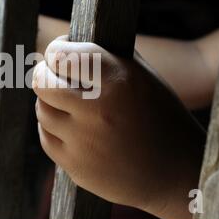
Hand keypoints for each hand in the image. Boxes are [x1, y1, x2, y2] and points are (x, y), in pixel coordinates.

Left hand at [33, 36, 204, 218]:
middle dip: (45, 74)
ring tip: (70, 104)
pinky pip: (46, 138)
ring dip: (51, 103)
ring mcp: (84, 142)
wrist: (177, 173)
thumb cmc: (160, 117)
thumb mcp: (143, 77)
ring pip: (42, 110)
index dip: (56, 50)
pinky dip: (53, 129)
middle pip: (41, 82)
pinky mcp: (76, 167)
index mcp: (118, 81)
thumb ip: (105, 57)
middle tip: (56, 75)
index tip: (61, 53)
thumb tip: (65, 45)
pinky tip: (72, 127)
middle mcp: (97, 111)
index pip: (61, 55)